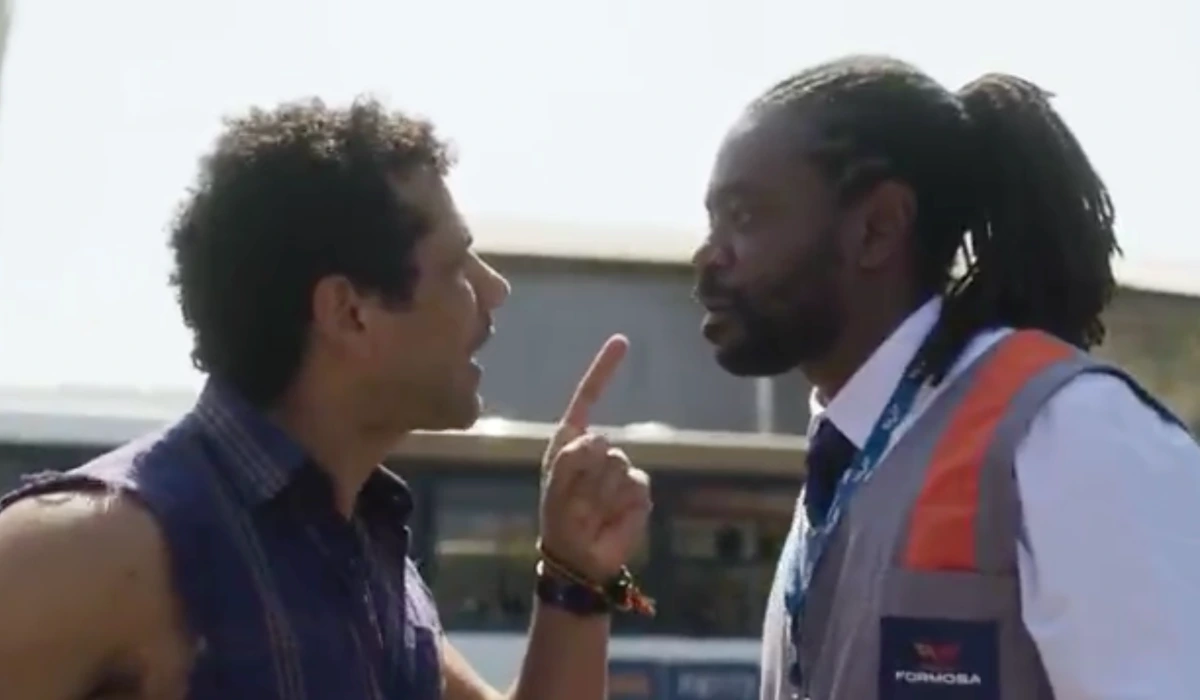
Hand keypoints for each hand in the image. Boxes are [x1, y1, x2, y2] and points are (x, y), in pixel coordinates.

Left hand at [539, 334, 651, 582]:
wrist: (580, 556)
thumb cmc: (560, 517)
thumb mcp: (556, 485)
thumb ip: (573, 457)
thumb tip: (604, 441)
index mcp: (573, 440)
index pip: (589, 397)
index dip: (604, 370)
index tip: (623, 340)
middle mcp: (599, 450)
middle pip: (603, 444)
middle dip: (587, 475)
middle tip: (577, 501)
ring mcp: (622, 469)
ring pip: (620, 467)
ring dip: (601, 494)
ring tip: (592, 511)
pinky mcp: (640, 491)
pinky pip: (636, 487)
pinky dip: (622, 505)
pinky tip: (612, 517)